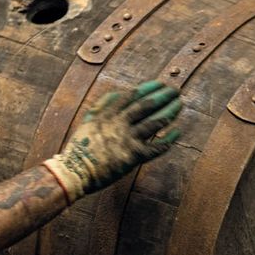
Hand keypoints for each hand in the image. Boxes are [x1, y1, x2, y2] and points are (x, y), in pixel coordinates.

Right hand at [42, 81, 181, 203]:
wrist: (75, 171)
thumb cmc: (80, 147)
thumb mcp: (88, 120)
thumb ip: (102, 105)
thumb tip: (118, 93)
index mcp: (108, 114)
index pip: (132, 96)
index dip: (148, 88)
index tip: (160, 84)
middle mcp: (119, 124)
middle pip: (146, 105)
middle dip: (163, 96)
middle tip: (176, 90)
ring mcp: (127, 140)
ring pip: (154, 122)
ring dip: (169, 112)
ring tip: (179, 104)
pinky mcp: (133, 156)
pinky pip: (156, 147)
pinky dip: (168, 139)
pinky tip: (177, 131)